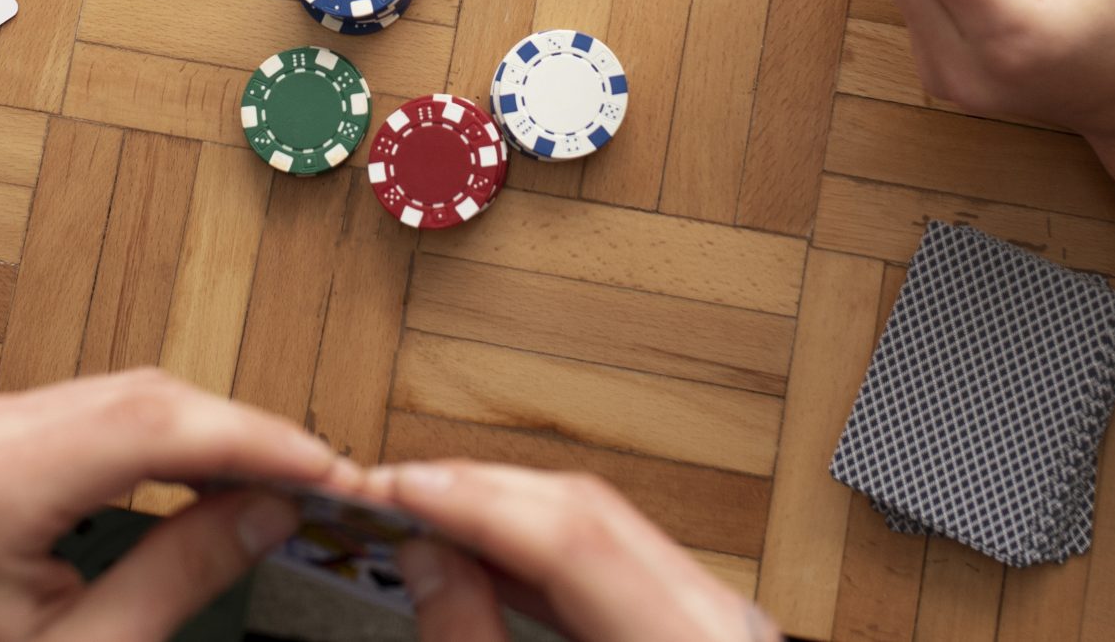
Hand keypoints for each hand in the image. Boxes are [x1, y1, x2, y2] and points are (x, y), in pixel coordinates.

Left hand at [0, 370, 338, 641]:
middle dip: (238, 435)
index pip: (151, 425)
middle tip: (316, 480)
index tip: (321, 465)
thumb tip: (270, 509)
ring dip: (205, 433)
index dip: (252, 438)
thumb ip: (181, 573)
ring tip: (274, 479)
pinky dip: (158, 439)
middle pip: (143, 399)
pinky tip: (205, 472)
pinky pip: (91, 413)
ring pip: (124, 396)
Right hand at [362, 461, 777, 641]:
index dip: (475, 501)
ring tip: (426, 508)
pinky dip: (545, 549)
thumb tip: (429, 558)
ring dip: (508, 510)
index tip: (401, 488)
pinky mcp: (694, 621)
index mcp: (688, 640)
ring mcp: (715, 616)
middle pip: (588, 513)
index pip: (574, 536)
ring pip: (602, 523)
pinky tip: (489, 547)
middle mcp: (719, 620)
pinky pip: (618, 558)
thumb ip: (473, 641)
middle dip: (480, 491)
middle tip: (396, 489)